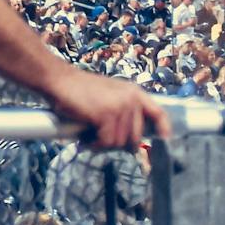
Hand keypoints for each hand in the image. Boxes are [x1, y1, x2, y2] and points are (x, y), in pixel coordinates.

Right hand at [40, 65, 168, 150]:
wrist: (59, 81)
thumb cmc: (80, 90)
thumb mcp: (110, 95)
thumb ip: (124, 110)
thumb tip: (133, 139)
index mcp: (134, 93)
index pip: (158, 113)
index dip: (163, 129)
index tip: (165, 141)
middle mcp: (131, 99)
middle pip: (135, 137)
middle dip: (117, 143)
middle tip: (100, 137)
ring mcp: (120, 107)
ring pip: (119, 143)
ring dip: (102, 143)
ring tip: (89, 133)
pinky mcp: (106, 115)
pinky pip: (106, 143)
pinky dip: (94, 144)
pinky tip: (85, 136)